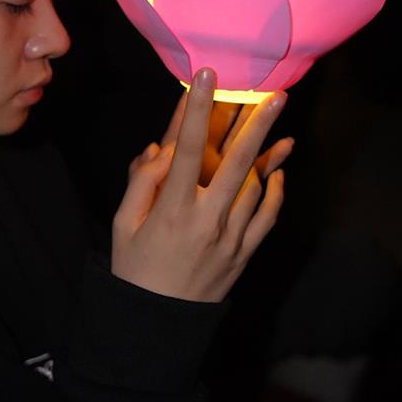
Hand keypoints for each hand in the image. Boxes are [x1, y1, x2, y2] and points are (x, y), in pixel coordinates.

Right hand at [112, 68, 293, 302]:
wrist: (157, 325)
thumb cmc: (134, 268)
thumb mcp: (124, 224)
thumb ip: (142, 182)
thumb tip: (162, 147)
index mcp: (172, 210)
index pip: (188, 149)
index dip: (196, 109)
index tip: (205, 76)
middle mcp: (207, 221)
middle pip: (238, 163)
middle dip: (258, 125)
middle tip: (276, 93)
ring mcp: (231, 239)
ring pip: (256, 186)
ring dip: (268, 154)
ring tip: (278, 125)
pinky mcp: (244, 254)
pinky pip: (268, 217)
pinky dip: (275, 192)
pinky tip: (278, 173)